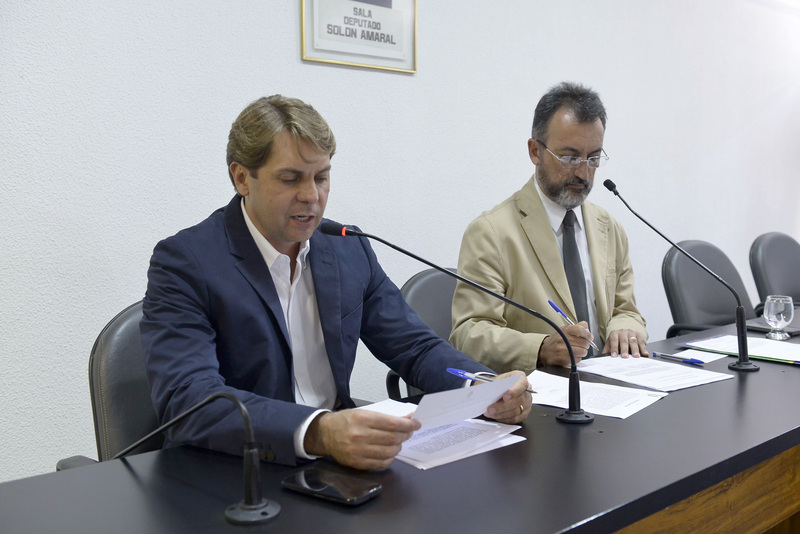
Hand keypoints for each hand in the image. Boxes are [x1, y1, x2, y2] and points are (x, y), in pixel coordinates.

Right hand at [304, 409, 420, 470]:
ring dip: (398, 447)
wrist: (325, 434)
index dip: (408, 425)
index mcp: (362, 419)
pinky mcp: (356, 463)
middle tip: (409, 433)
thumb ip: (385, 417)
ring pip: (388, 452)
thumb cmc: (346, 421)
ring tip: (399, 442)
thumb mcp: (364, 413)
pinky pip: (380, 463)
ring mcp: (358, 451)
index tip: (416, 424)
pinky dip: (390, 458)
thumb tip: (407, 419)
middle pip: (392, 438)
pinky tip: (390, 453)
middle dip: (405, 435)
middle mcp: (360, 435)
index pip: (392, 424)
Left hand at [483, 371, 531, 423]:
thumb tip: (488, 394)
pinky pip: (516, 419)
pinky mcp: (524, 412)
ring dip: (501, 414)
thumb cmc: (495, 383)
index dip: (514, 392)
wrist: (495, 389)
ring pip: (517, 411)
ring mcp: (526, 402)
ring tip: (490, 413)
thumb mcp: (492, 380)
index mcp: (520, 378)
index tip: (505, 397)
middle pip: (519, 400)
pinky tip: (496, 416)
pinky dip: (505, 419)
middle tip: (490, 409)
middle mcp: (526, 390)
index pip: (522, 384)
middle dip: (503, 406)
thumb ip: (493, 386)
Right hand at [538, 322, 592, 365]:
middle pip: (584, 342)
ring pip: (583, 351)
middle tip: (583, 344)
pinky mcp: (564, 360)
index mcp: (564, 330)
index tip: (590, 337)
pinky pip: (578, 359)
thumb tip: (587, 329)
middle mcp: (563, 339)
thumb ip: (577, 327)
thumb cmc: (557, 340)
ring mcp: (563, 350)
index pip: (580, 330)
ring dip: (583, 351)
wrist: (545, 351)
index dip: (588, 334)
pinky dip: (578, 358)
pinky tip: (572, 355)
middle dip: (586, 344)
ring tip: (578, 350)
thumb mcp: (565, 330)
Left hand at [603, 329, 648, 357]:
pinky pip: (642, 342)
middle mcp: (623, 332)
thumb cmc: (617, 341)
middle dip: (624, 350)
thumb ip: (607, 351)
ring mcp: (632, 333)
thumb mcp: (610, 344)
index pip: (614, 340)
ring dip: (635, 350)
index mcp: (614, 333)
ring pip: (633, 341)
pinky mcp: (639, 335)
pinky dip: (644, 349)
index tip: (614, 356)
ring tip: (636, 357)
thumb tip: (604, 359)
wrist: (625, 333)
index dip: (614, 348)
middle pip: (624, 341)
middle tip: (625, 357)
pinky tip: (645, 354)